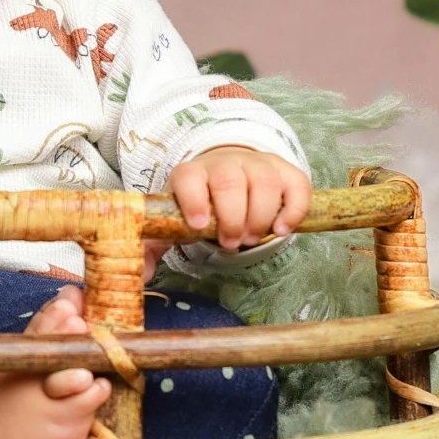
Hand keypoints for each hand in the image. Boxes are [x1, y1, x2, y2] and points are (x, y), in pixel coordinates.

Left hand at [165, 148, 310, 251]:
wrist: (229, 173)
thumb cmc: (201, 204)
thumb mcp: (175, 220)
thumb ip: (155, 245)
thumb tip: (141, 274)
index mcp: (191, 174)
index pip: (189, 178)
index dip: (194, 200)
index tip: (199, 226)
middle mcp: (224, 164)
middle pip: (230, 182)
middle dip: (232, 218)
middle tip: (231, 243)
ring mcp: (257, 165)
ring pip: (264, 182)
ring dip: (260, 217)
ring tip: (252, 239)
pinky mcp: (285, 172)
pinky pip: (297, 185)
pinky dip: (293, 209)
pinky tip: (282, 229)